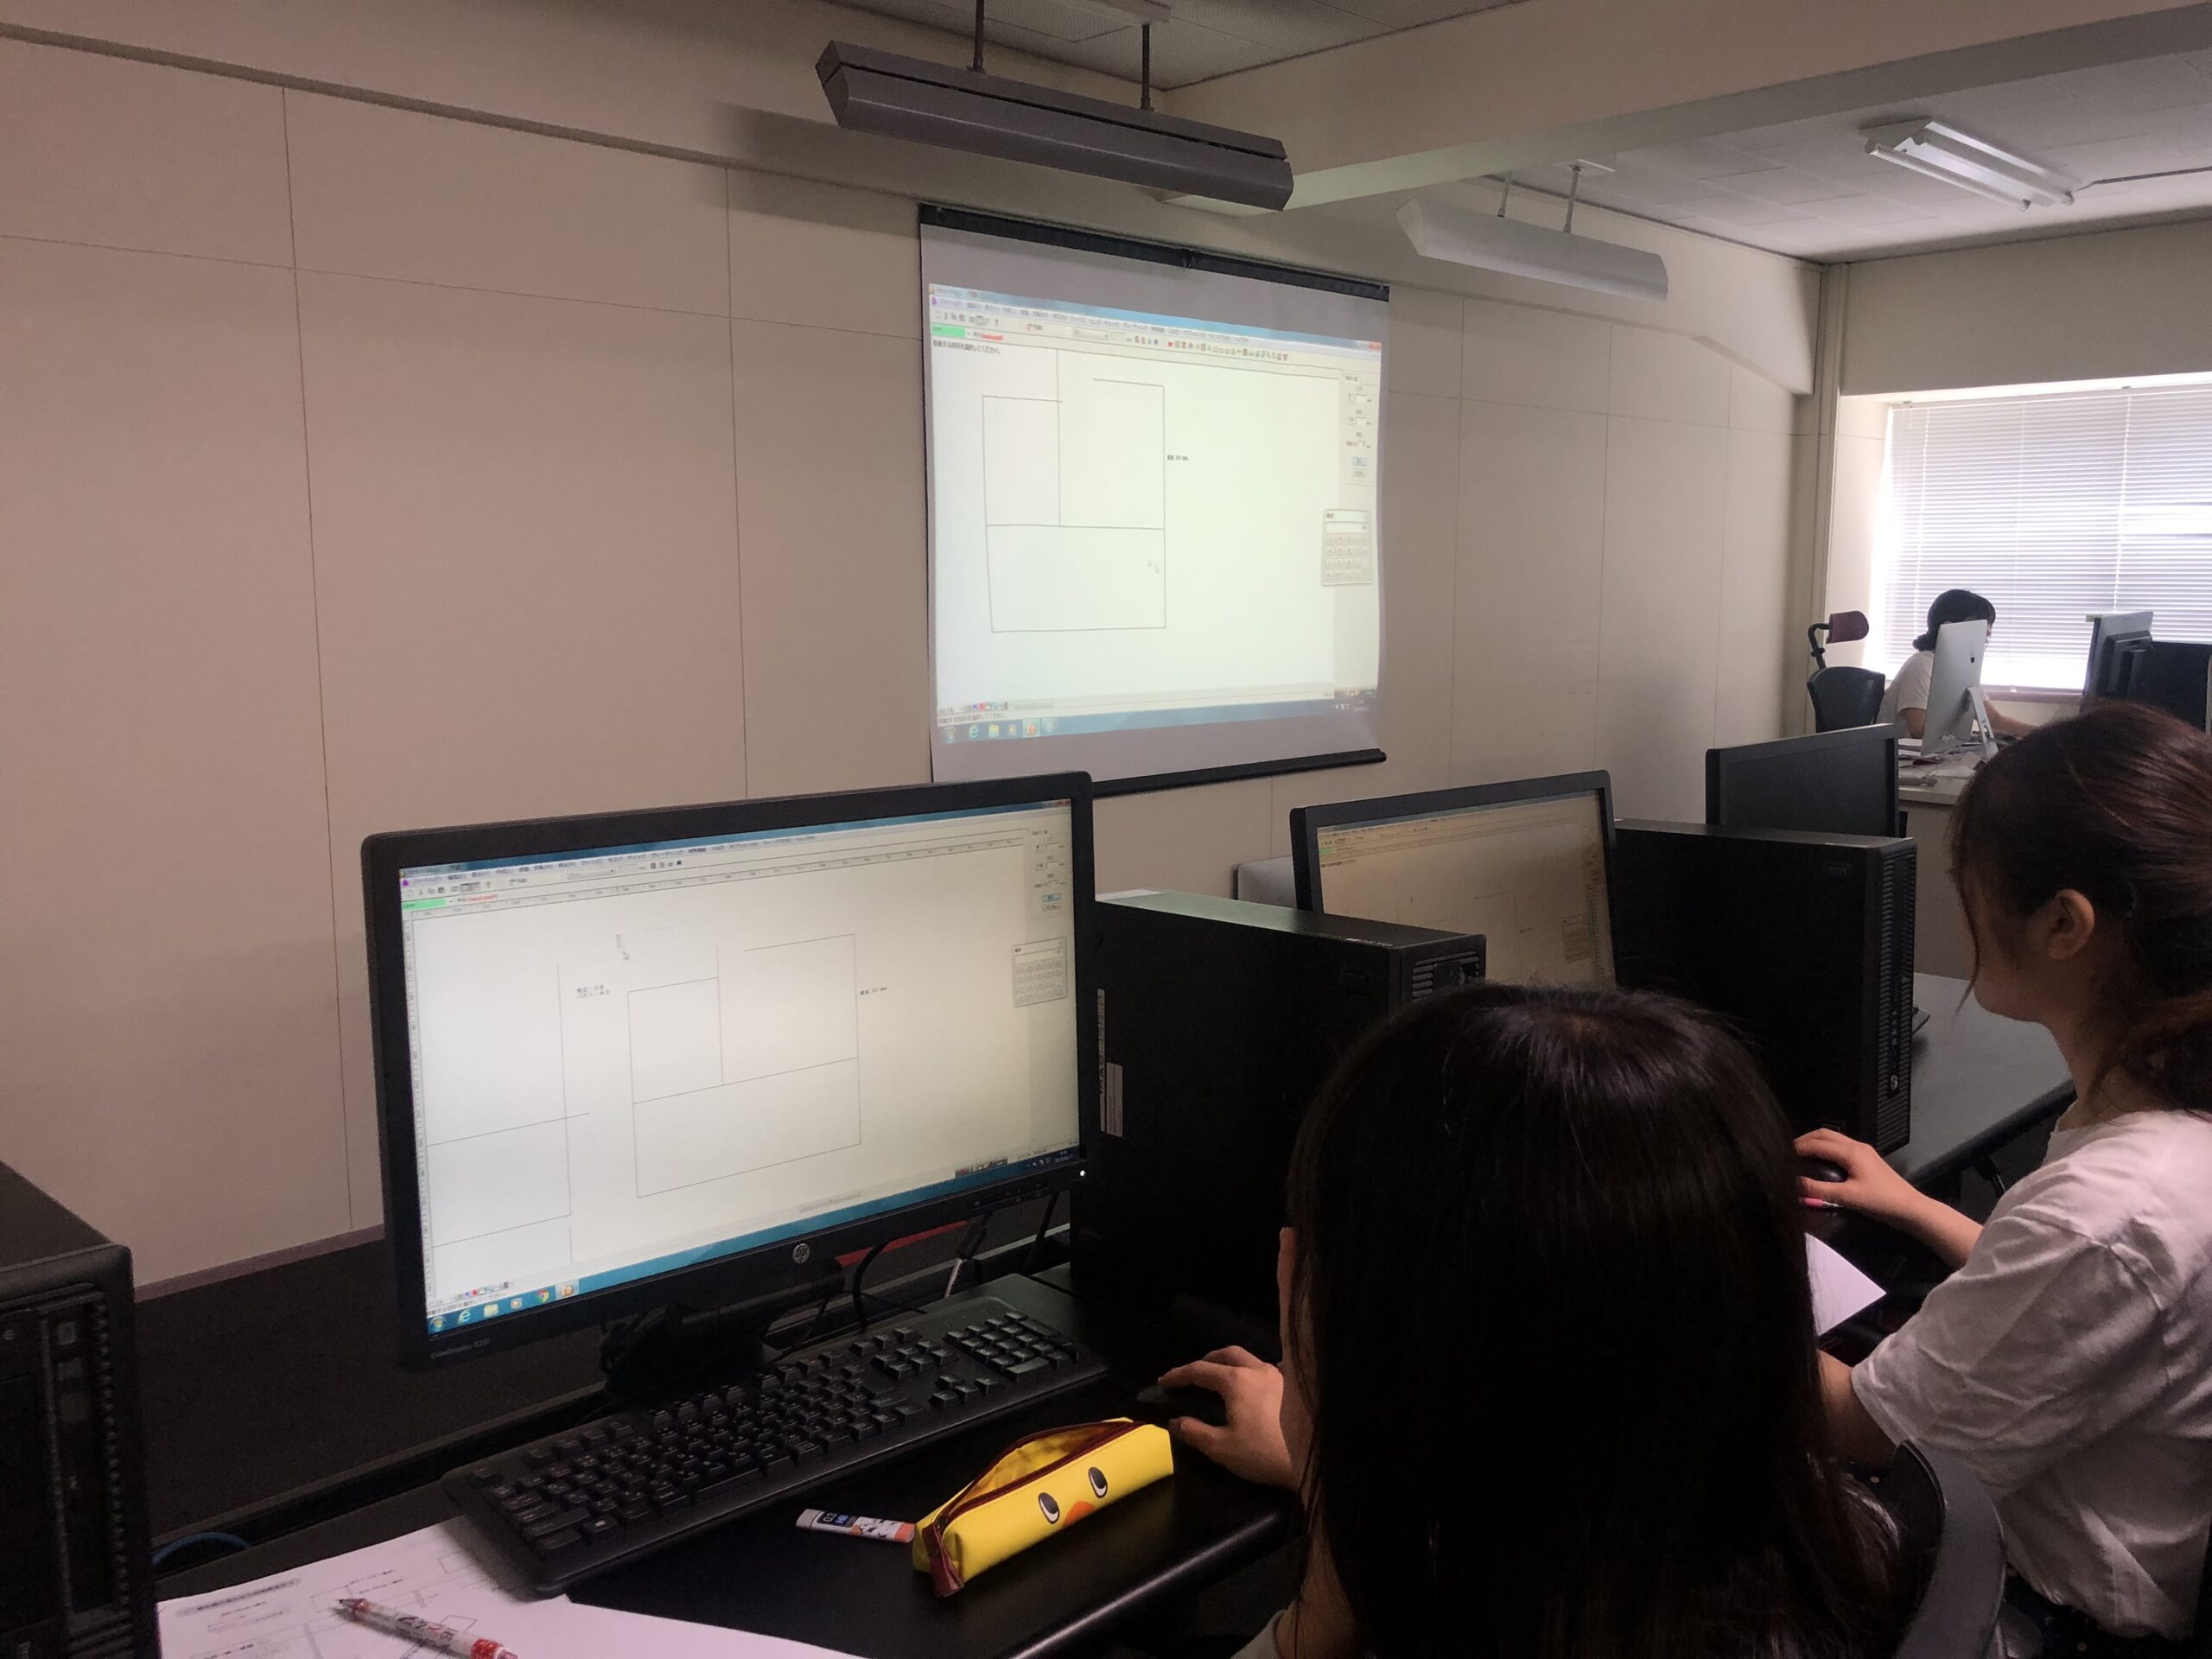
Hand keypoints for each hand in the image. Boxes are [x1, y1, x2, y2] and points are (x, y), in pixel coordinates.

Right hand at [1155, 1346, 1294, 1489]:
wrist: (1312, 1457)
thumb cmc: (1263, 1453)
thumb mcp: (1221, 1448)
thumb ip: (1194, 1432)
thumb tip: (1175, 1421)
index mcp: (1236, 1381)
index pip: (1200, 1370)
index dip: (1178, 1375)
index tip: (1163, 1382)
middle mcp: (1257, 1369)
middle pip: (1227, 1353)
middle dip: (1206, 1360)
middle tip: (1193, 1375)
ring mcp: (1279, 1375)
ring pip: (1250, 1358)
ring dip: (1231, 1363)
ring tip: (1222, 1379)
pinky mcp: (1294, 1387)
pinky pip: (1270, 1369)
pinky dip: (1255, 1372)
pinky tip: (1258, 1386)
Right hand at [1795, 1128, 1923, 1227]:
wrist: (1911, 1208)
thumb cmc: (1880, 1202)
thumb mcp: (1846, 1198)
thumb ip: (1818, 1190)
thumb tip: (1792, 1184)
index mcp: (1850, 1152)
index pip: (1816, 1143)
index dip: (1796, 1147)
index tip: (1779, 1154)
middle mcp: (1856, 1146)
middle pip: (1824, 1134)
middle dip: (1804, 1139)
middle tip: (1786, 1151)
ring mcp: (1864, 1151)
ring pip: (1833, 1138)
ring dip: (1815, 1142)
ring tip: (1800, 1154)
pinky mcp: (1868, 1158)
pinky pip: (1841, 1145)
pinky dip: (1825, 1147)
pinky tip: (1821, 1160)